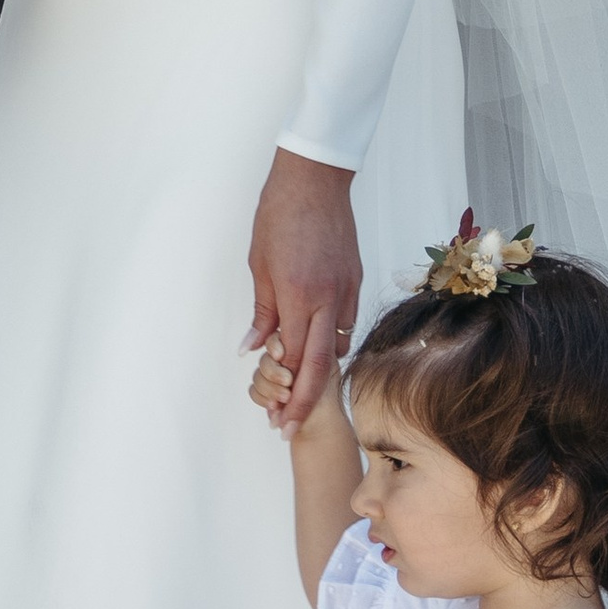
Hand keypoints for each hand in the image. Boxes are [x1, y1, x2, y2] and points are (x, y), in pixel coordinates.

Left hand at [244, 146, 360, 433]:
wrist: (315, 179)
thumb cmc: (280, 216)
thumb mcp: (259, 266)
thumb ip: (261, 312)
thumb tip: (252, 350)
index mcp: (298, 296)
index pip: (292, 359)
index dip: (284, 394)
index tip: (274, 417)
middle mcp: (328, 299)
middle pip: (319, 366)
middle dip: (304, 403)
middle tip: (288, 429)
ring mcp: (346, 291)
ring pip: (337, 347)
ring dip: (321, 377)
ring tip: (302, 398)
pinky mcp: (355, 281)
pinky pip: (345, 324)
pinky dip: (332, 346)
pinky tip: (318, 355)